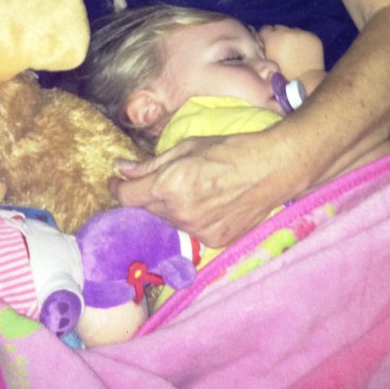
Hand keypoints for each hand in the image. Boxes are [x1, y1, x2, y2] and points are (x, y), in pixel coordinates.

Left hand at [109, 131, 293, 248]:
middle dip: (148, 195)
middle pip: (146, 210)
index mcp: (169, 185)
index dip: (118, 188)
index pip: (127, 197)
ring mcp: (197, 231)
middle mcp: (179, 213)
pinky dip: (191, 219)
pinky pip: (190, 232)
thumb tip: (121, 170)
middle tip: (165, 180)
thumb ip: (150, 164)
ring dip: (170, 208)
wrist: (272, 169)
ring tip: (193, 189)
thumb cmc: (230, 150)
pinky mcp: (213, 241)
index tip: (117, 182)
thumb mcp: (186, 146)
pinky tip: (208, 203)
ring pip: (168, 222)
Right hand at [258, 24, 324, 80]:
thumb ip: (264, 48)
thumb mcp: (267, 62)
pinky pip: (305, 35)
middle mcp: (286, 31)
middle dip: (279, 36)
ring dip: (292, 37)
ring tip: (295, 50)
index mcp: (272, 38)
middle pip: (278, 27)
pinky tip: (304, 51)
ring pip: (293, 30)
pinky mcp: (312, 36)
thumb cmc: (283, 76)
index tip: (269, 44)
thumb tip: (265, 41)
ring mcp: (301, 33)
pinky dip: (303, 40)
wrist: (306, 82)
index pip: (265, 28)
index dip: (266, 37)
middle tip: (282, 48)